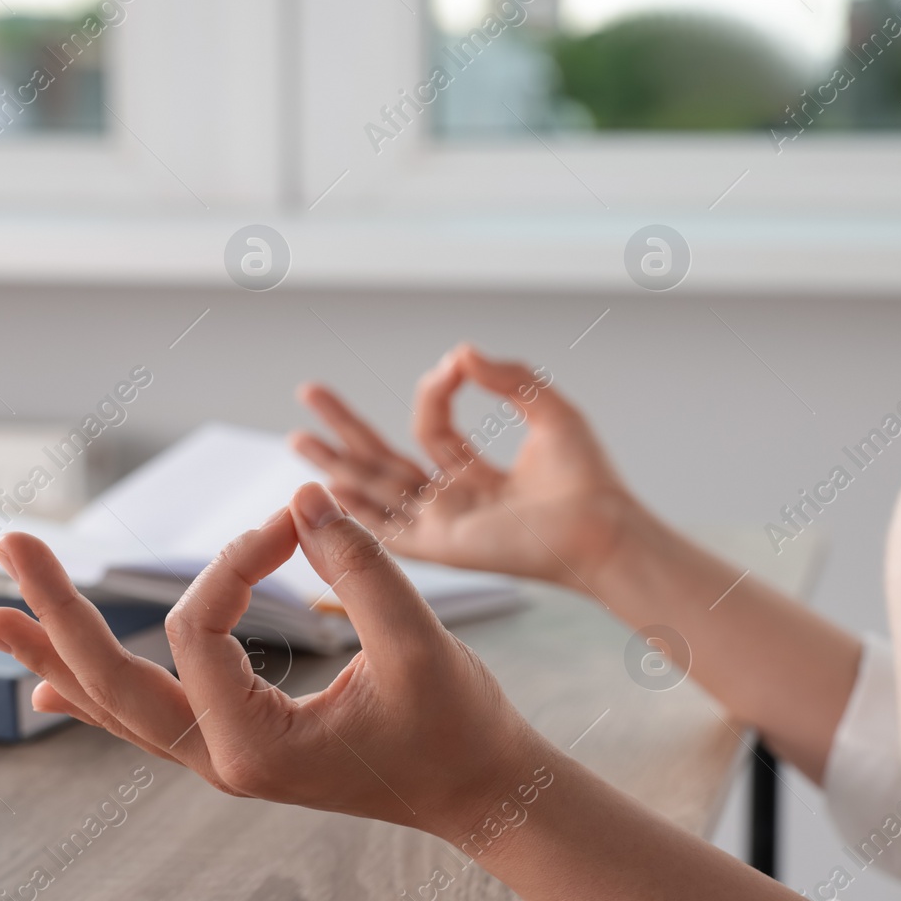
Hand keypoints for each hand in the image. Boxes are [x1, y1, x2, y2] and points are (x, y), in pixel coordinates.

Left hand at [0, 481, 543, 840]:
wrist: (481, 790)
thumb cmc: (459, 726)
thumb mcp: (419, 643)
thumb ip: (360, 567)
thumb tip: (301, 498)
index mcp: (256, 747)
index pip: (203, 629)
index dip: (236, 558)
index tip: (292, 522)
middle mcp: (222, 760)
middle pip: (112, 679)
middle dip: (58, 610)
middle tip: (8, 543)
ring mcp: (222, 757)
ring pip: (116, 705)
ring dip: (56, 654)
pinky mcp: (236, 744)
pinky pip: (145, 720)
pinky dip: (93, 696)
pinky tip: (49, 685)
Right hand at [290, 344, 634, 586]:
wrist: (603, 527)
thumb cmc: (590, 479)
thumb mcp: (548, 410)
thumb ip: (506, 378)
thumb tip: (459, 353)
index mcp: (478, 476)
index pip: (433, 429)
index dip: (436, 391)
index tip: (454, 366)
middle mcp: (454, 503)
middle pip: (385, 462)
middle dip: (346, 428)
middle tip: (309, 394)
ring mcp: (444, 527)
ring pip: (376, 492)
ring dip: (336, 465)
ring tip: (298, 440)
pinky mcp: (442, 547)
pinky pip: (387, 529)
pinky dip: (355, 511)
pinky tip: (323, 490)